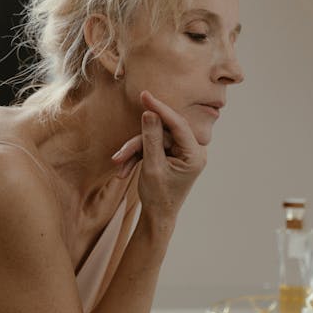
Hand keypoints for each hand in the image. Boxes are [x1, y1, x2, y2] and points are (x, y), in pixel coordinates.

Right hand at [111, 90, 206, 216]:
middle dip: (138, 144)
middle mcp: (192, 151)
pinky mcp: (171, 154)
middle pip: (161, 133)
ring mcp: (181, 152)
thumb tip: (150, 112)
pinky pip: (152, 146)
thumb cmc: (158, 197)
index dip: (160, 109)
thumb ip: (151, 139)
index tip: (145, 96)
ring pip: (153, 139)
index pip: (178, 124)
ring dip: (134, 152)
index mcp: (195, 155)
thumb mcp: (152, 167)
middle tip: (118, 156)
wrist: (157, 217)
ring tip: (119, 167)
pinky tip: (124, 169)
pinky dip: (137, 156)